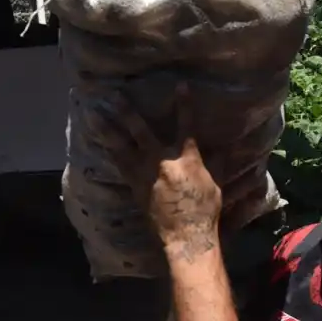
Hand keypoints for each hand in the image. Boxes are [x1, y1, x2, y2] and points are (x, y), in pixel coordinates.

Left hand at [106, 86, 221, 260]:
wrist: (185, 235)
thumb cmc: (204, 209)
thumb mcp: (215, 183)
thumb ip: (217, 161)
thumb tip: (227, 144)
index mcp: (186, 158)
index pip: (186, 125)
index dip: (184, 104)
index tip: (180, 85)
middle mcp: (161, 161)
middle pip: (141, 130)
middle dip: (127, 111)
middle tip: (113, 95)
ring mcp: (144, 173)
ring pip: (122, 145)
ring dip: (107, 128)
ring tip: (93, 114)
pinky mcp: (134, 185)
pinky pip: (119, 163)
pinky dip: (109, 150)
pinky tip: (100, 140)